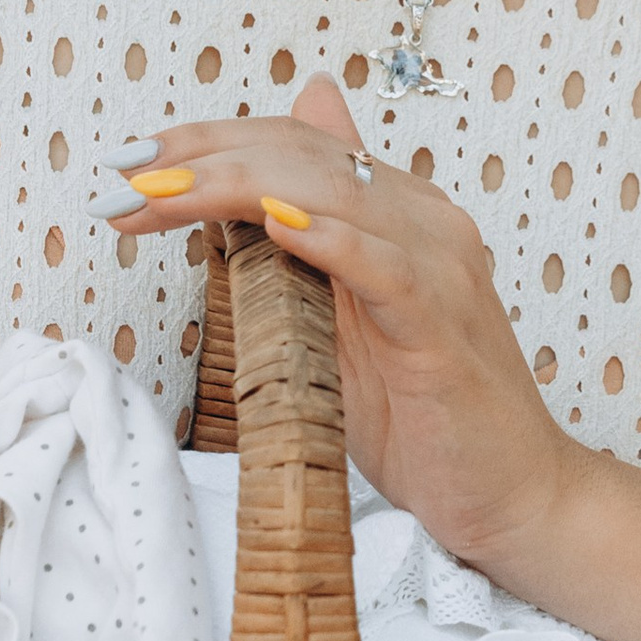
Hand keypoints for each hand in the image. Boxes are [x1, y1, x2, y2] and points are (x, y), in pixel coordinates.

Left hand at [93, 76, 577, 568]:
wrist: (517, 497)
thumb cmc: (427, 420)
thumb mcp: (343, 326)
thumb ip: (307, 256)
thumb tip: (260, 191)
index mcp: (399, 214)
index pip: (295, 143)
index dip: (208, 143)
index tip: (131, 164)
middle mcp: (424, 222)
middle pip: (302, 153)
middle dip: (199, 157)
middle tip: (122, 175)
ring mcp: (440, 268)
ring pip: (330, 193)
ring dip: (230, 186)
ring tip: (157, 195)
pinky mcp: (442, 327)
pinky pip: (385, 268)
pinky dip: (330, 240)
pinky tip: (275, 226)